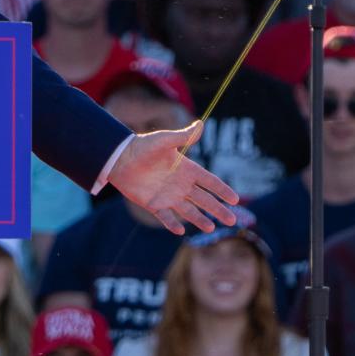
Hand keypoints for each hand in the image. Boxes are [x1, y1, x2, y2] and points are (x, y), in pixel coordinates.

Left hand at [107, 121, 238, 234]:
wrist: (119, 157)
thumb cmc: (142, 146)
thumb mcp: (163, 140)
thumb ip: (182, 136)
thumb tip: (200, 124)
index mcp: (186, 170)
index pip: (209, 182)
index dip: (222, 190)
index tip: (235, 199)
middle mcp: (180, 185)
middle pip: (204, 200)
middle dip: (218, 209)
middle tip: (233, 220)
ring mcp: (168, 196)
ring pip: (188, 211)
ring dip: (199, 219)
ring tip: (211, 228)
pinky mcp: (153, 204)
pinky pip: (165, 217)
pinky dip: (172, 223)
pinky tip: (180, 231)